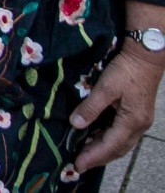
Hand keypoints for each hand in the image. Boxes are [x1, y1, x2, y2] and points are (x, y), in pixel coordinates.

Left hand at [69, 45, 164, 171]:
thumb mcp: (106, 87)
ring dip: (102, 149)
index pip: (110, 146)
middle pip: (116, 149)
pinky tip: (94, 137)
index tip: (78, 165)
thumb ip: (91, 107)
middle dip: (97, 158)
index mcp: (132, 122)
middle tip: (78, 164)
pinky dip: (107, 139)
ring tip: (83, 153)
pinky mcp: (136, 115)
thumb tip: (76, 124)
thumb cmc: (126, 70)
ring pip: (119, 143)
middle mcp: (138, 126)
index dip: (93, 156)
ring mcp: (139, 121)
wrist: (145, 57)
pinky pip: (120, 133)